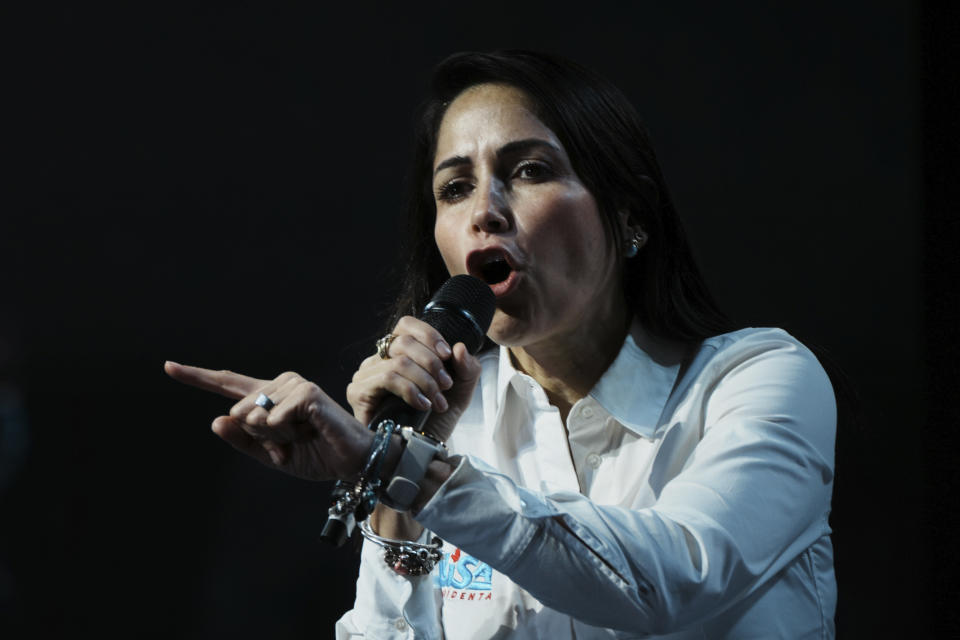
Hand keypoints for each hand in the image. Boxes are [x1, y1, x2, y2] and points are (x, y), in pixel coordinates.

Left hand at [164, 362, 371, 481]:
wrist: (351, 461)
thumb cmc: (315, 454)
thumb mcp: (270, 455)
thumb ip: (242, 440)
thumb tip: (216, 420)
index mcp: (268, 398)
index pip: (228, 384)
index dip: (197, 376)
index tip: (169, 366)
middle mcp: (279, 384)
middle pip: (237, 411)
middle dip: (258, 437)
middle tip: (290, 443)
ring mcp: (294, 385)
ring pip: (254, 415)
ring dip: (275, 438)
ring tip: (302, 437)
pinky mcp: (307, 393)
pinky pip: (274, 418)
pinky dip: (286, 434)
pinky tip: (308, 432)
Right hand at [346, 316, 481, 442]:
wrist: (420, 452)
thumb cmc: (436, 420)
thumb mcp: (460, 390)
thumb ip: (466, 367)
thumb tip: (459, 347)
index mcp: (398, 353)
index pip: (406, 325)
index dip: (429, 334)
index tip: (447, 355)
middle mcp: (378, 360)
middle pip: (404, 341)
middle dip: (432, 363)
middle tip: (446, 385)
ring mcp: (365, 375)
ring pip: (398, 361)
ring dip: (425, 381)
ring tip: (437, 401)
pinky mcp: (358, 392)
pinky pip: (387, 377)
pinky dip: (411, 390)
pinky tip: (423, 405)